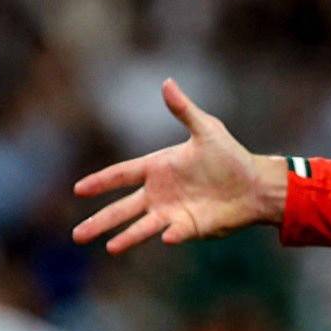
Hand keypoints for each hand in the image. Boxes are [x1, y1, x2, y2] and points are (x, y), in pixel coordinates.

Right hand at [72, 79, 288, 252]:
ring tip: (108, 248)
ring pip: (140, 227)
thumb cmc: (230, 157)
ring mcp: (171, 212)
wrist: (254, 185)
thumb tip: (167, 82)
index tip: (78, 189)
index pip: (121, 175)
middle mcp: (159, 193)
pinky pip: (174, 233)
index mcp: (158, 168)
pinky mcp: (188, 227)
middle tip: (76, 235)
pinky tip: (164, 238)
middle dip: (100, 221)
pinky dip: (168, 235)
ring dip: (124, 237)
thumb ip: (184, 110)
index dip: (100, 182)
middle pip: (122, 209)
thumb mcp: (207, 129)